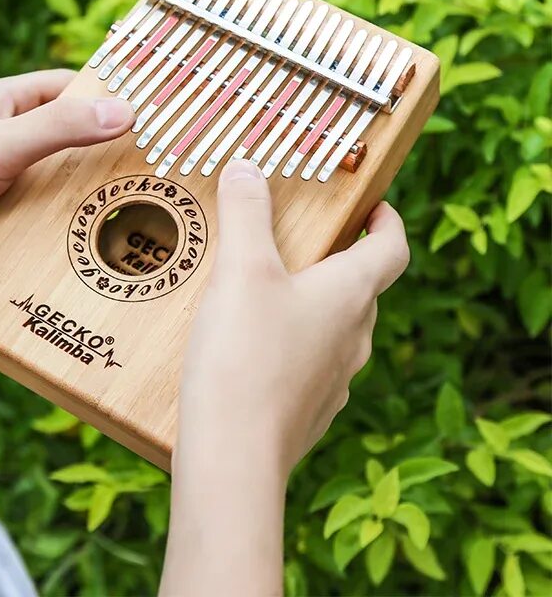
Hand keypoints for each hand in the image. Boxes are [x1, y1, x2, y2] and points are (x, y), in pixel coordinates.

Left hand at [0, 70, 133, 372]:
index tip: (157, 111)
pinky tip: (94, 235)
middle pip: (72, 135)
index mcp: (4, 102)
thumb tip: (126, 111)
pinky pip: (45, 211)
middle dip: (108, 149)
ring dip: (90, 191)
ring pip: (62, 177)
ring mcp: (3, 178)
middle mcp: (7, 136)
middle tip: (158, 168)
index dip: (111, 94)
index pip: (71, 87)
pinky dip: (68, 219)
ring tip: (138, 207)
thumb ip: (59, 128)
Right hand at [161, 159, 408, 596]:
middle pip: (363, 289)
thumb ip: (246, 212)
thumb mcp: (241, 269)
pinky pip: (309, 365)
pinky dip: (292, 345)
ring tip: (268, 292)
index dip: (389, 221)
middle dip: (341, 259)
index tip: (377, 206)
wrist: (233, 457)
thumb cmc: (245, 355)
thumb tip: (249, 167)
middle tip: (305, 241)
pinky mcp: (308, 411)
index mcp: (350, 295)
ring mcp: (333, 379)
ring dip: (314, 304)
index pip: (392, 249)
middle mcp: (353, 337)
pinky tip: (250, 347)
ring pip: (336, 329)